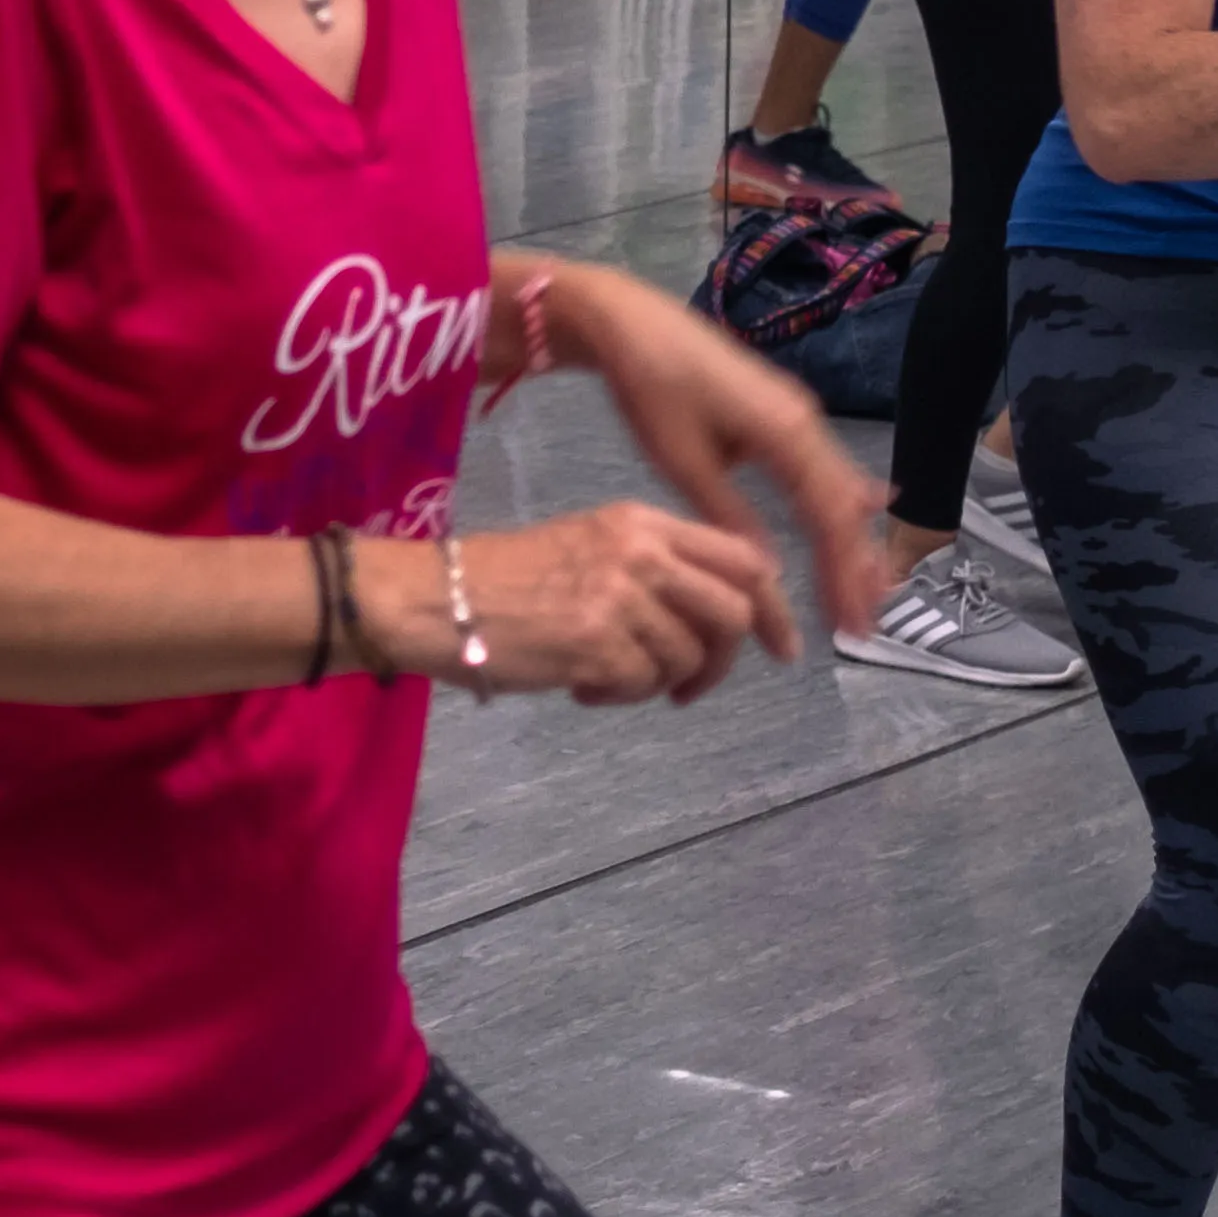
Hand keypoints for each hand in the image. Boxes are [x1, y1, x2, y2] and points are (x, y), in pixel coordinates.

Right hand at [430, 504, 798, 705]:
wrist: (436, 598)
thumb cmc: (505, 578)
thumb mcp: (589, 548)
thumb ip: (654, 570)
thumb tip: (715, 620)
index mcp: (642, 521)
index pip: (743, 557)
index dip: (774, 609)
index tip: (781, 648)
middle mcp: (640, 550)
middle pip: (732, 610)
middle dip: (722, 660)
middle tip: (688, 686)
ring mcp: (621, 595)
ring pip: (689, 655)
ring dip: (657, 681)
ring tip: (608, 677)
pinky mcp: (598, 640)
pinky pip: (643, 684)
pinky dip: (618, 695)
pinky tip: (581, 687)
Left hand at [522, 259, 888, 637]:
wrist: (630, 322)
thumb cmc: (651, 388)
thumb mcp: (682, 461)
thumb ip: (729, 515)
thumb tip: (767, 572)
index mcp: (787, 435)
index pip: (831, 519)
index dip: (844, 574)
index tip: (851, 625)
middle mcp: (806, 422)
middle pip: (845, 506)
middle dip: (857, 566)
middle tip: (863, 623)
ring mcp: (797, 413)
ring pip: (839, 487)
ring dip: (851, 538)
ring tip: (864, 589)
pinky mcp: (781, 410)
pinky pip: (824, 466)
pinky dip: (839, 503)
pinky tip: (862, 515)